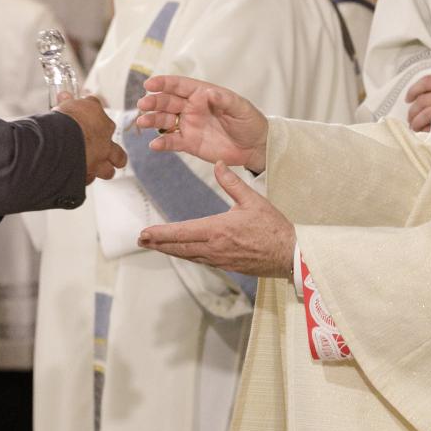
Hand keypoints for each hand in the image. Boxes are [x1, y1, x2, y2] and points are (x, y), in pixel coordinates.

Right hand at [55, 94, 126, 181]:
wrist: (59, 141)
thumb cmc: (64, 120)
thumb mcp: (67, 105)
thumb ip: (68, 101)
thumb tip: (65, 96)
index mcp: (103, 124)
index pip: (107, 123)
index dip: (100, 125)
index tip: (91, 124)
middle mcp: (105, 145)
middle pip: (119, 155)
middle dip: (115, 156)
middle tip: (108, 155)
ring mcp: (98, 163)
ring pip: (108, 172)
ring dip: (102, 170)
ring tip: (94, 168)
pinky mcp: (87, 176)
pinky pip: (88, 180)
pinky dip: (84, 178)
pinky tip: (77, 175)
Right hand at [135, 75, 268, 173]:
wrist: (255, 146)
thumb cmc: (249, 121)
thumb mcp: (241, 108)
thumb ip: (225, 100)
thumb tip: (209, 93)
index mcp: (202, 94)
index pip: (179, 85)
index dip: (164, 83)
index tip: (150, 84)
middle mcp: (191, 108)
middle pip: (167, 102)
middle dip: (154, 101)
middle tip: (144, 104)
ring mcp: (188, 125)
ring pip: (164, 120)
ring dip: (152, 120)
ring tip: (142, 122)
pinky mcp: (188, 143)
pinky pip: (171, 141)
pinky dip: (162, 142)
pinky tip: (154, 144)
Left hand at [137, 162, 293, 277]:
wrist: (290, 254)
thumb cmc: (274, 227)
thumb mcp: (253, 200)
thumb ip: (232, 182)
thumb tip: (218, 164)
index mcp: (218, 230)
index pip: (182, 232)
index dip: (161, 233)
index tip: (144, 233)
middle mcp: (214, 248)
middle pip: (179, 248)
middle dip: (158, 244)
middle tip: (141, 240)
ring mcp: (220, 259)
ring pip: (188, 256)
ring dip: (170, 251)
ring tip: (155, 245)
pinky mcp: (227, 266)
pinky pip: (201, 261)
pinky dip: (187, 255)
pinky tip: (182, 252)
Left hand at [406, 73, 430, 131]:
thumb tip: (423, 96)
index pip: (427, 81)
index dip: (413, 90)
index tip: (408, 99)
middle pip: (423, 99)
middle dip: (412, 111)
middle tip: (411, 119)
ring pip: (426, 112)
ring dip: (416, 122)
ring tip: (415, 127)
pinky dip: (425, 129)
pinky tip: (425, 132)